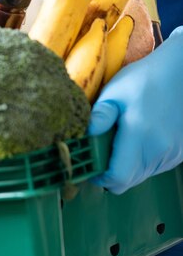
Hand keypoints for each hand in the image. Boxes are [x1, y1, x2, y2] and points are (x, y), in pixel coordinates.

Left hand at [88, 26, 182, 193]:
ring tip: (118, 140)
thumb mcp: (115, 93)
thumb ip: (99, 117)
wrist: (180, 73)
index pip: (118, 178)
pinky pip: (153, 168)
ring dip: (125, 166)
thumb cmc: (145, 80)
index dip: (99, 177)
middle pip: (128, 182)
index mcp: (141, 137)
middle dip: (109, 172)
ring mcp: (172, 154)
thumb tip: (82, 138)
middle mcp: (160, 151)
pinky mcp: (179, 153)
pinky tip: (136, 138)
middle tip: (99, 151)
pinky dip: (140, 161)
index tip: (89, 165)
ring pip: (141, 176)